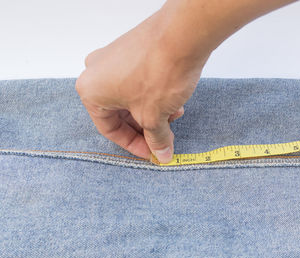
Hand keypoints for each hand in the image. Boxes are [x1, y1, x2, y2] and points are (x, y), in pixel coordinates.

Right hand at [75, 11, 208, 163]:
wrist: (182, 35)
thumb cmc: (160, 72)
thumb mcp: (154, 115)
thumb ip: (156, 138)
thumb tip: (161, 153)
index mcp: (91, 91)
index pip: (109, 129)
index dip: (133, 145)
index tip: (151, 152)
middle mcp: (97, 72)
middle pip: (120, 113)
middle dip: (145, 127)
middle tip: (164, 138)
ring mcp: (114, 57)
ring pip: (132, 97)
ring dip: (153, 111)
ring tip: (175, 115)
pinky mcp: (132, 49)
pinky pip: (138, 81)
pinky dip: (154, 95)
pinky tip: (174, 100)